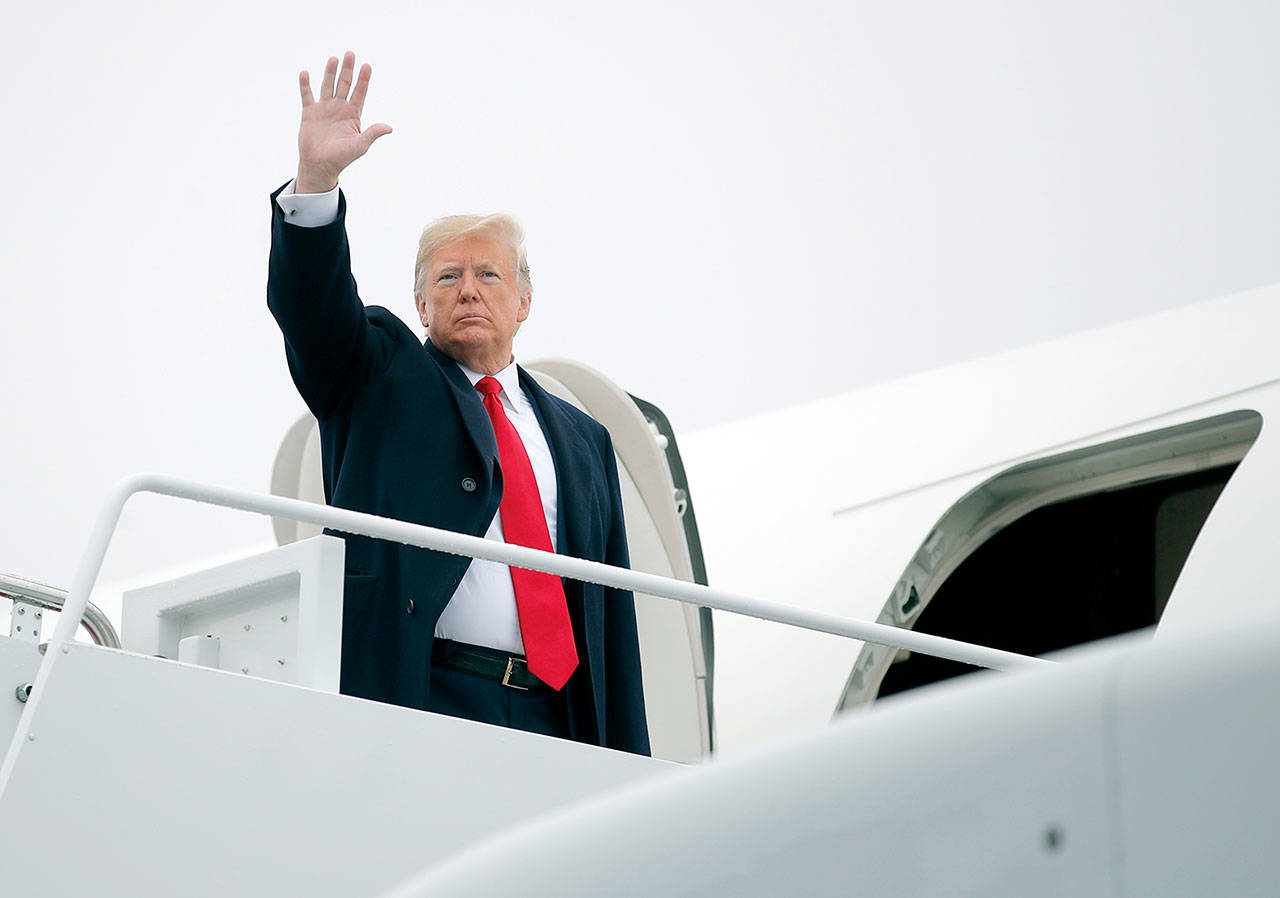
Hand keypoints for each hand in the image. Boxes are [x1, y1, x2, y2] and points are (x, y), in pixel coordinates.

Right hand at [295, 51, 391, 193]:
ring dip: (330, 72)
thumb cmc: (342, 158)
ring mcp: (324, 109)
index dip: (364, 79)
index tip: (367, 65)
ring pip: (327, 85)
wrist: (320, 165)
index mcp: (353, 114)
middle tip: (351, 54)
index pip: (360, 92)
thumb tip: (389, 128)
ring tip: (334, 58)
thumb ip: (373, 134)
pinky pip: (307, 95)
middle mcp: (339, 108)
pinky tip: (305, 73)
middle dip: (348, 70)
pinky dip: (305, 85)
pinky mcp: (309, 113)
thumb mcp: (360, 146)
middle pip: (344, 84)